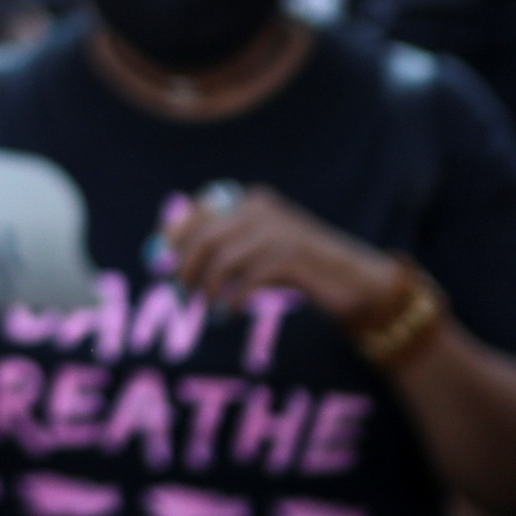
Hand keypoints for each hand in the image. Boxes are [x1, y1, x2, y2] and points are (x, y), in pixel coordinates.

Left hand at [155, 182, 399, 322]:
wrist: (352, 279)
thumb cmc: (299, 269)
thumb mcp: (260, 253)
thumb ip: (225, 251)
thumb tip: (172, 264)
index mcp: (251, 201)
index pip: (198, 213)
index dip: (174, 239)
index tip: (162, 265)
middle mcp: (262, 209)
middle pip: (205, 238)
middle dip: (186, 269)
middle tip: (180, 294)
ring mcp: (277, 230)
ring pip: (222, 261)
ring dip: (207, 289)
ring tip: (206, 308)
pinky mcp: (290, 256)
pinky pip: (245, 280)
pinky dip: (231, 300)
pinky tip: (228, 313)